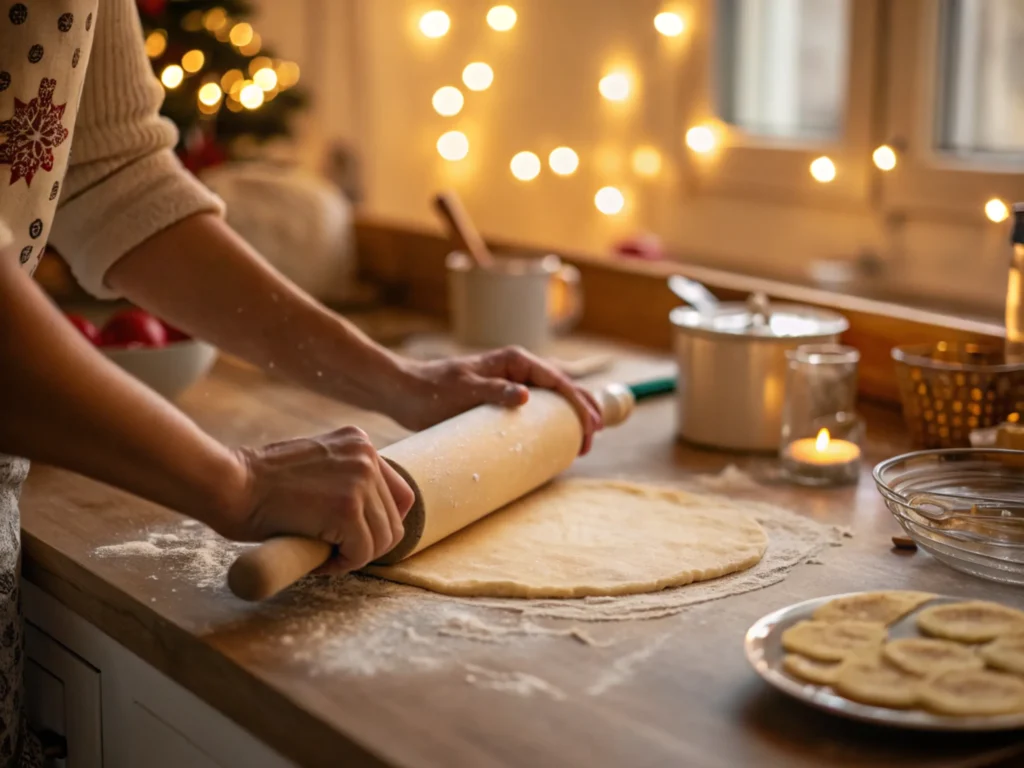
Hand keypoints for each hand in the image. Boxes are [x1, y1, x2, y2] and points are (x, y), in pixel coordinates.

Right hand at [221, 427, 415, 571]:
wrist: (230, 484)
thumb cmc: (260, 483)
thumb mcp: (316, 465)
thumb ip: (344, 477)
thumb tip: (370, 514)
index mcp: (360, 442)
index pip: (399, 494)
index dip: (381, 522)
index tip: (355, 536)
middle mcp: (367, 456)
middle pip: (394, 519)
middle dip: (366, 542)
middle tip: (333, 549)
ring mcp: (360, 481)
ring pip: (383, 539)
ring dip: (356, 555)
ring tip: (325, 554)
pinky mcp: (347, 510)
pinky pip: (363, 552)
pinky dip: (343, 564)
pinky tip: (320, 560)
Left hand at [391, 346, 603, 453]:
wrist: (405, 392)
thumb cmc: (432, 390)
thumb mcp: (464, 391)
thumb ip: (495, 390)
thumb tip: (527, 395)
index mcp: (513, 359)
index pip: (557, 381)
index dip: (578, 403)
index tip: (591, 425)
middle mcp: (516, 368)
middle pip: (561, 388)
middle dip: (582, 410)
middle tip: (595, 436)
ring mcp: (508, 382)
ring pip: (550, 398)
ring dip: (570, 416)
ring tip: (584, 440)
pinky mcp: (499, 397)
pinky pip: (534, 408)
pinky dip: (551, 420)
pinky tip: (557, 436)